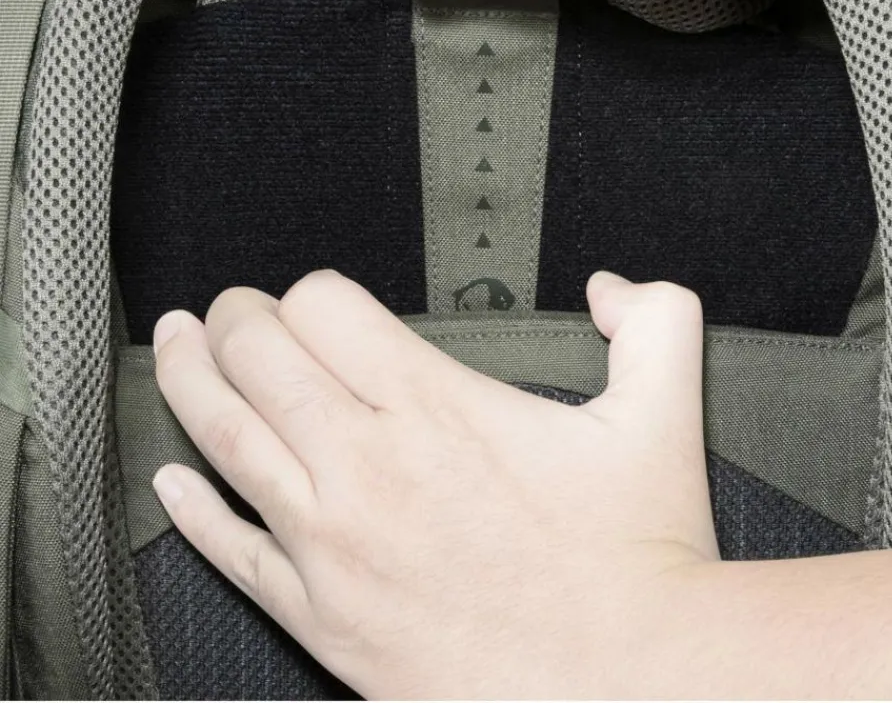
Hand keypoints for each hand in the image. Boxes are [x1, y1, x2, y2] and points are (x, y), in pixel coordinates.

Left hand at [152, 271, 714, 698]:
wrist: (632, 689)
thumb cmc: (638, 558)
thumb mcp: (662, 414)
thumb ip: (654, 318)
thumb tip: (608, 286)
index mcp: (435, 408)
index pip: (322, 307)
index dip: (317, 289)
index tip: (325, 299)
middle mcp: (368, 466)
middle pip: (258, 355)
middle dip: (240, 317)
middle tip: (237, 308)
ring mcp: (332, 545)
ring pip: (223, 437)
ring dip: (189, 378)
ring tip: (177, 343)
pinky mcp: (320, 616)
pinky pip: (228, 551)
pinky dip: (190, 511)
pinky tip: (171, 484)